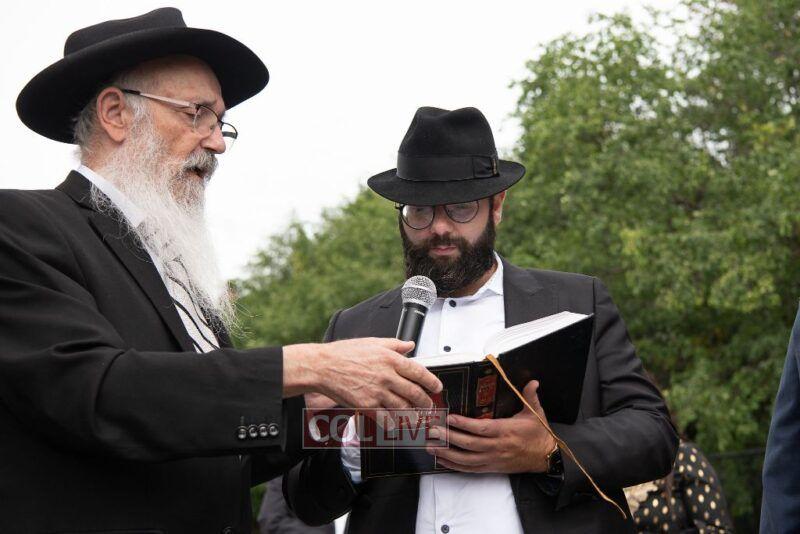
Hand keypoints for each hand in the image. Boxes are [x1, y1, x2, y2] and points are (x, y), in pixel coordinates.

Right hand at [284, 338, 442, 411]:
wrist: (322, 367)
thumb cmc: (344, 353)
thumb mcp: (372, 342)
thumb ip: (394, 344)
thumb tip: (410, 345)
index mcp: (390, 359)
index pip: (419, 372)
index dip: (431, 382)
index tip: (437, 387)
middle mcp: (387, 376)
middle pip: (415, 393)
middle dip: (426, 402)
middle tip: (429, 406)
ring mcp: (377, 392)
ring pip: (403, 408)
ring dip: (414, 416)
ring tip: (418, 419)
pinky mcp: (367, 405)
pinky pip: (386, 419)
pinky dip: (394, 424)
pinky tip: (397, 426)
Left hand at [427, 380, 555, 472]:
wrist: (545, 457)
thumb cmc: (538, 434)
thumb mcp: (536, 413)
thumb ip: (530, 396)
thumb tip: (532, 381)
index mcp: (506, 431)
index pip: (482, 428)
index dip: (464, 424)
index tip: (450, 417)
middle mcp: (497, 446)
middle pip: (469, 444)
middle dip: (449, 438)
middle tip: (433, 430)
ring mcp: (493, 459)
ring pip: (466, 459)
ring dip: (447, 453)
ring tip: (431, 446)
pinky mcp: (491, 467)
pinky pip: (470, 468)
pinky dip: (455, 465)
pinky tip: (442, 460)